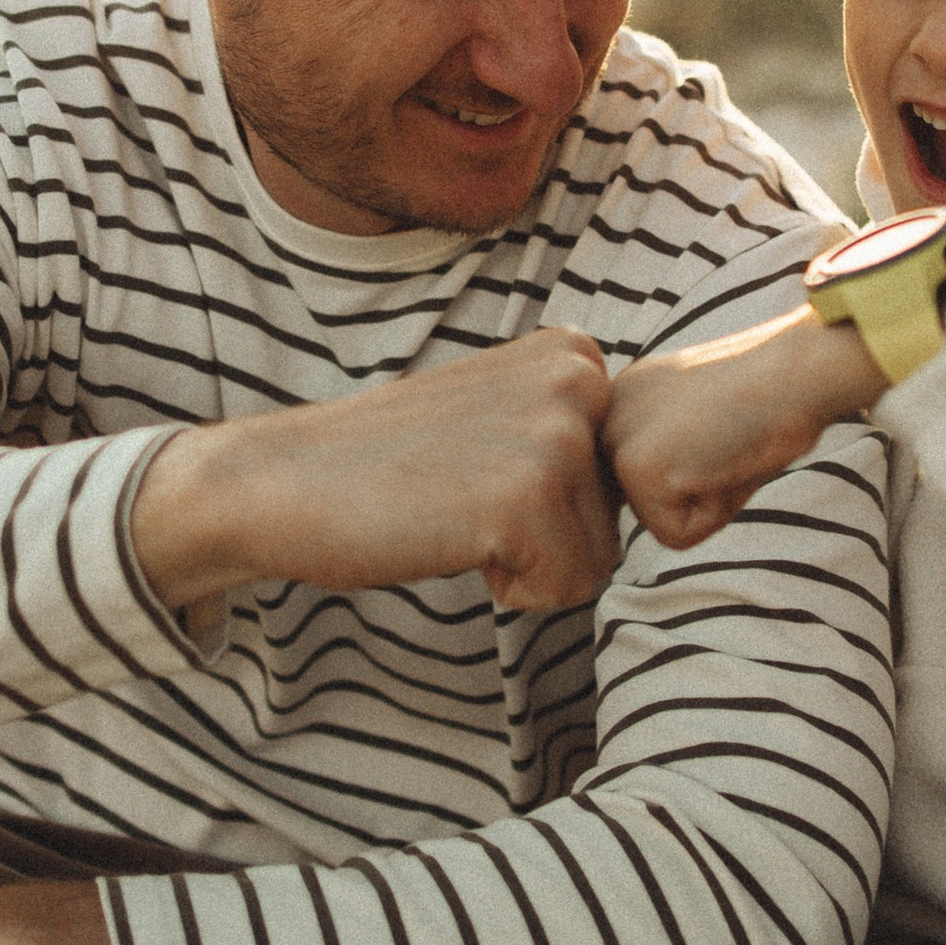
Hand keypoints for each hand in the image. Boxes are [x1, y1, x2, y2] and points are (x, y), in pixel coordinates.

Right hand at [130, 330, 620, 614]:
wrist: (283, 481)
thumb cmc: (390, 464)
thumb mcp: (498, 411)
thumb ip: (570, 423)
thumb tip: (662, 471)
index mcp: (575, 353)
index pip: (620, 480)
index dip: (552, 504)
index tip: (478, 471)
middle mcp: (578, 379)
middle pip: (617, 522)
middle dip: (546, 538)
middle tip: (459, 496)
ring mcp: (555, 435)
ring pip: (597, 561)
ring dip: (527, 564)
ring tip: (453, 513)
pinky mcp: (528, 499)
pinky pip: (565, 591)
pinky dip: (508, 590)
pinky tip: (449, 539)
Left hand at [604, 309, 880, 549]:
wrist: (797, 370)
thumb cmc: (777, 394)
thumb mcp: (708, 421)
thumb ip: (675, 452)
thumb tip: (666, 500)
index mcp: (623, 399)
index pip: (647, 483)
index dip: (700, 474)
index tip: (726, 427)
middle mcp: (606, 415)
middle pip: (649, 507)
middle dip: (699, 492)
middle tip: (731, 438)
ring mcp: (616, 440)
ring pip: (661, 524)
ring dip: (708, 501)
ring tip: (731, 444)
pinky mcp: (636, 468)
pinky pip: (677, 535)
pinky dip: (715, 512)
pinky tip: (727, 457)